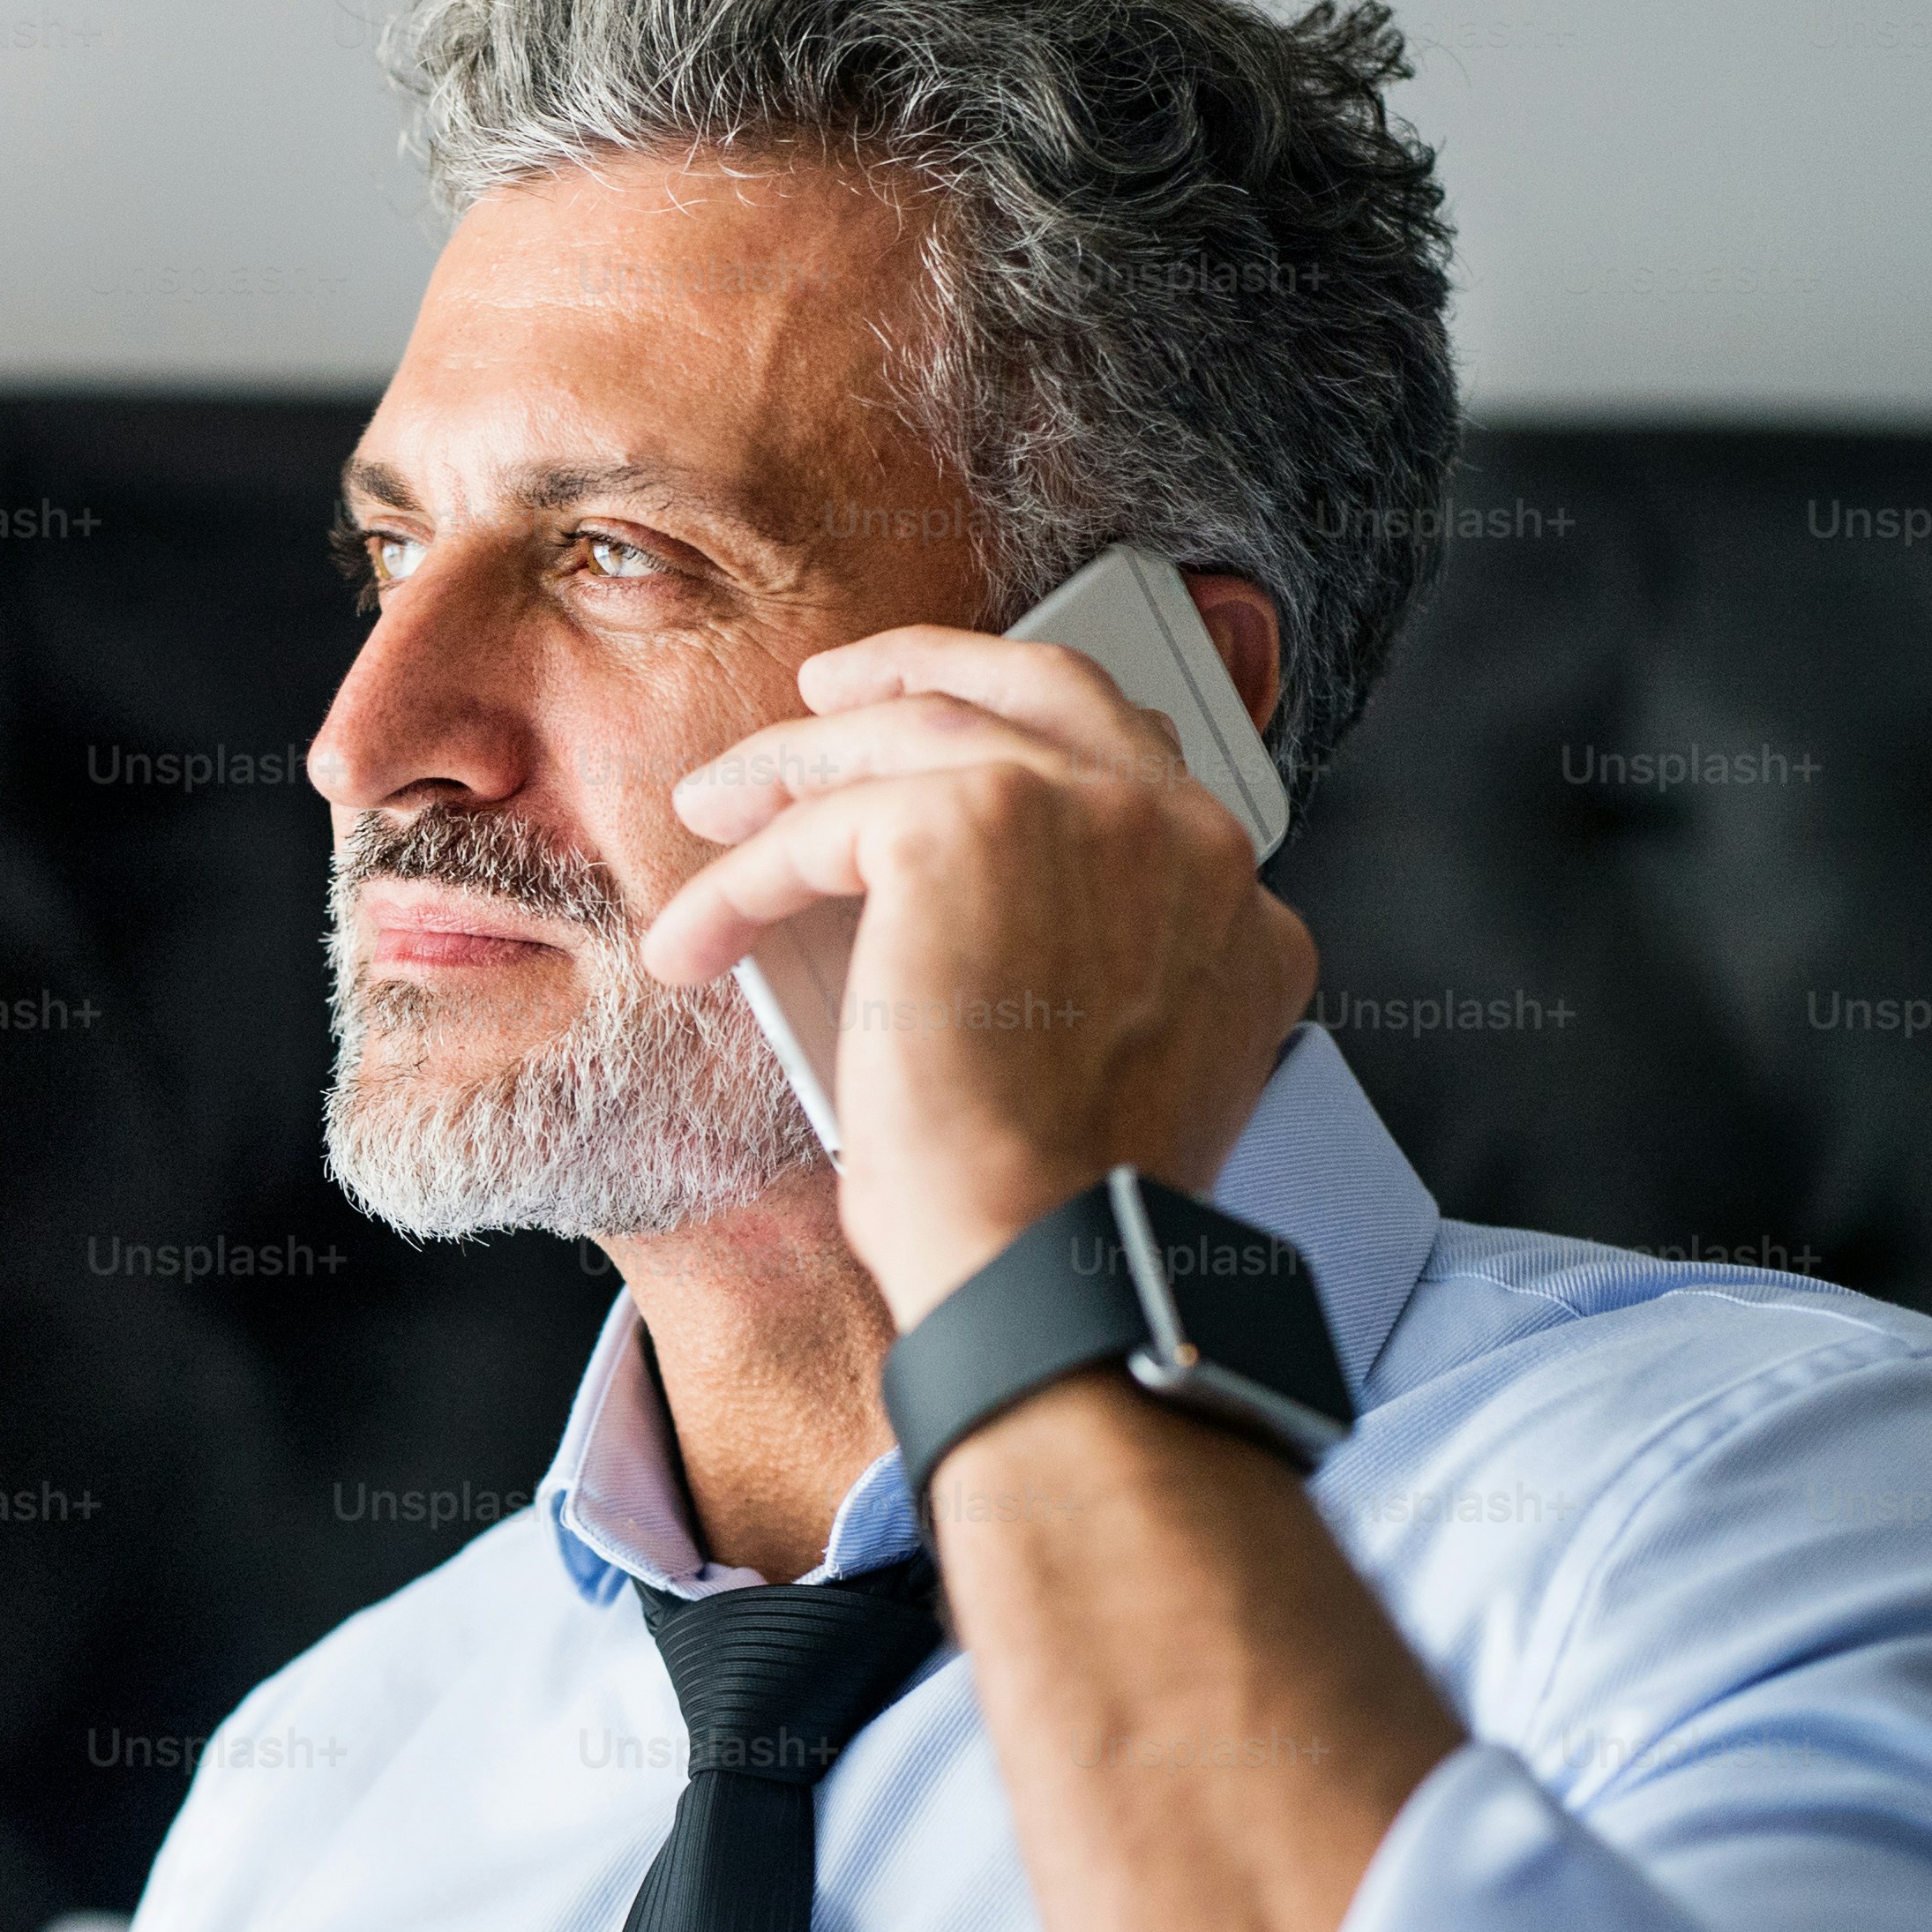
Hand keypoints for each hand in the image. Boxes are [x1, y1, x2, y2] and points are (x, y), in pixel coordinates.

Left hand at [641, 622, 1316, 1329]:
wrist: (1048, 1261)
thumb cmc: (1048, 1214)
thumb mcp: (1102, 1067)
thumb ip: (1080, 963)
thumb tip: (950, 926)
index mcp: (1234, 904)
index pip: (1130, 767)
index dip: (1020, 738)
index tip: (933, 743)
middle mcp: (1188, 838)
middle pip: (1042, 686)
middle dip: (924, 670)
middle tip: (826, 697)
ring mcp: (1093, 812)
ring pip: (916, 734)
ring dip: (795, 768)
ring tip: (715, 811)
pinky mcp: (974, 822)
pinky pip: (825, 822)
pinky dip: (742, 878)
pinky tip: (696, 936)